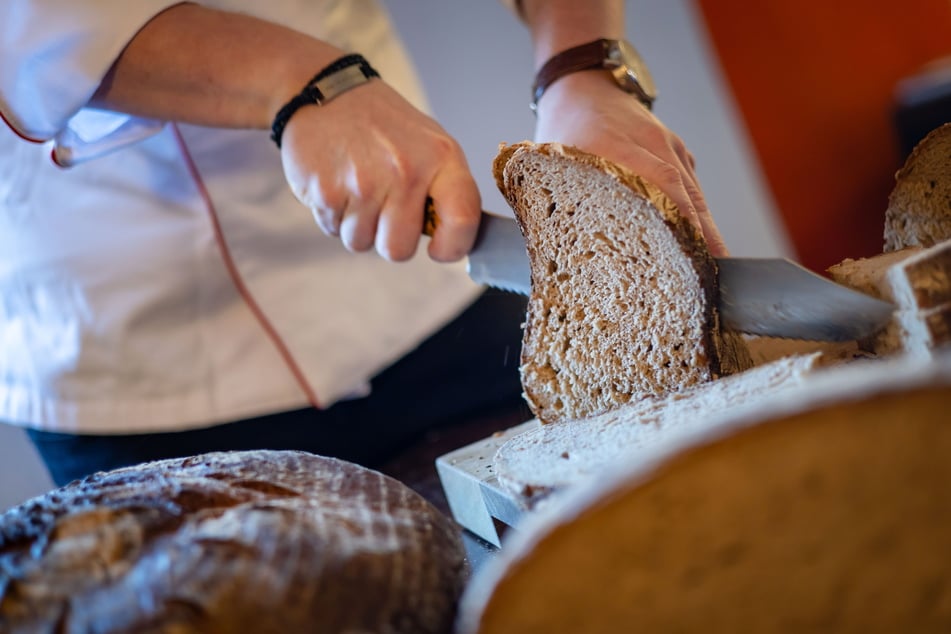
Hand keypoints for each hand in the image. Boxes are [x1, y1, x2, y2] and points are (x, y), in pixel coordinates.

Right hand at [278, 79, 481, 261]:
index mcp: (441, 158)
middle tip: (384, 209)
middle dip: (389, 239)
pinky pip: (334, 230)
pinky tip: (338, 183)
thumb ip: (447, 190)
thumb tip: (455, 239)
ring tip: (357, 189)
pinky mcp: (326, 192)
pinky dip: (334, 215)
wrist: (325, 92)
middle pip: (399, 250)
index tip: (438, 248)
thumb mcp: (430, 143)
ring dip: (358, 226)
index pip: (462, 220)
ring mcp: (363, 183)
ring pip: (362, 243)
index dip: (452, 247)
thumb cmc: (384, 126)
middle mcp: (405, 172)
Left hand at [533, 71, 728, 255]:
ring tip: (713, 270)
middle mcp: (651, 145)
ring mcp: (669, 147)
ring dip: (705, 232)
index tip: (678, 261)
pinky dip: (700, 217)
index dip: (671, 227)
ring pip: (694, 195)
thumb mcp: (550, 161)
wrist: (585, 84)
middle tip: (702, 278)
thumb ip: (555, 198)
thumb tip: (549, 250)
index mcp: (614, 146)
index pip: (654, 190)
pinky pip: (693, 189)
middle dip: (696, 239)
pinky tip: (705, 248)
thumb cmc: (562, 129)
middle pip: (683, 197)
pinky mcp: (678, 152)